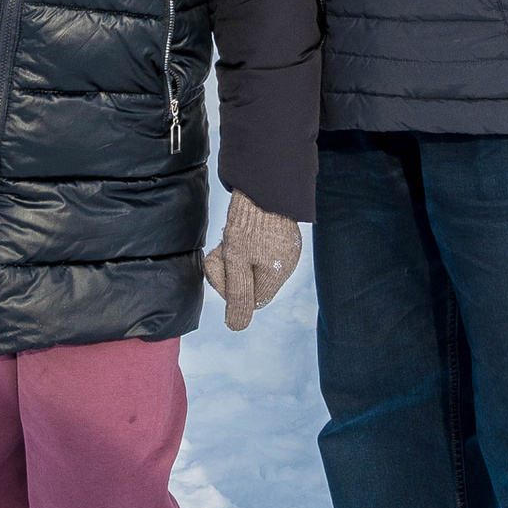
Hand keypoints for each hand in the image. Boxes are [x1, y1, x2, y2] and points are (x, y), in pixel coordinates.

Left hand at [204, 192, 302, 330]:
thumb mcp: (236, 260)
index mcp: (277, 273)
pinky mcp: (278, 236)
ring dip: (233, 256)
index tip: (223, 265)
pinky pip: (255, 252)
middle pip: (249, 284)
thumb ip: (237, 295)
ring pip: (249, 266)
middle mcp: (285, 264)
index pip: (250, 300)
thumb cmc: (249, 221)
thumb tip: (236, 327)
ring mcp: (283, 249)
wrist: (262, 179)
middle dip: (230, 269)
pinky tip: (239, 231)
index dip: (230, 287)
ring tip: (230, 237)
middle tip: (223, 248)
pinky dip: (242, 246)